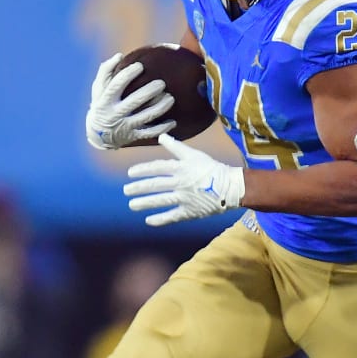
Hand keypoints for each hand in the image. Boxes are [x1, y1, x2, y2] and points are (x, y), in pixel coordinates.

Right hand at [86, 53, 174, 149]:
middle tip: (162, 83)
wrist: (98, 134)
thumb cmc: (101, 103)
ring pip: (145, 117)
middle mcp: (114, 114)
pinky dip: (162, 128)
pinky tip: (173, 122)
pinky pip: (149, 133)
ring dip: (159, 108)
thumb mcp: (98, 89)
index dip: (127, 75)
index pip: (116, 86)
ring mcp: (125, 126)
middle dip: (149, 92)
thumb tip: (119, 55)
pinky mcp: (133, 136)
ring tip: (171, 98)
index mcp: (105, 100)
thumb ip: (106, 71)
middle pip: (134, 102)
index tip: (140, 65)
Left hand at [124, 134, 244, 225]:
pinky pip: (172, 216)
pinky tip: (148, 220)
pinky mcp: (190, 212)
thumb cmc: (211, 168)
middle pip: (156, 185)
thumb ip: (176, 147)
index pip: (158, 168)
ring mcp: (185, 198)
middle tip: (126, 190)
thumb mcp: (194, 154)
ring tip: (132, 205)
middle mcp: (181, 183)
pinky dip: (160, 219)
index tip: (130, 173)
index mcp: (181, 168)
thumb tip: (162, 136)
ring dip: (145, 203)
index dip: (143, 170)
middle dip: (139, 188)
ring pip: (161, 201)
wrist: (230, 187)